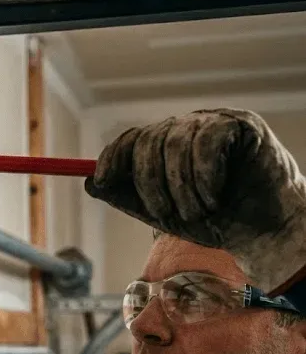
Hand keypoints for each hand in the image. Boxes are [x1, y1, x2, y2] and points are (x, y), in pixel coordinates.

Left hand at [85, 108, 305, 292]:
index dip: (113, 157)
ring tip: (198, 212)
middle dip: (150, 183)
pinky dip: (204, 175)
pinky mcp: (241, 124)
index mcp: (166, 145)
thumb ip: (127, 196)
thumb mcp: (161, 212)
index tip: (102, 180)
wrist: (263, 232)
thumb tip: (89, 182)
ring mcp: (214, 121)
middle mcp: (187, 127)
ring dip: (181, 187)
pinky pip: (208, 141)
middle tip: (164, 214)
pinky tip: (213, 198)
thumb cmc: (213, 221)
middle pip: (149, 139)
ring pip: (176, 142)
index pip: (131, 139)